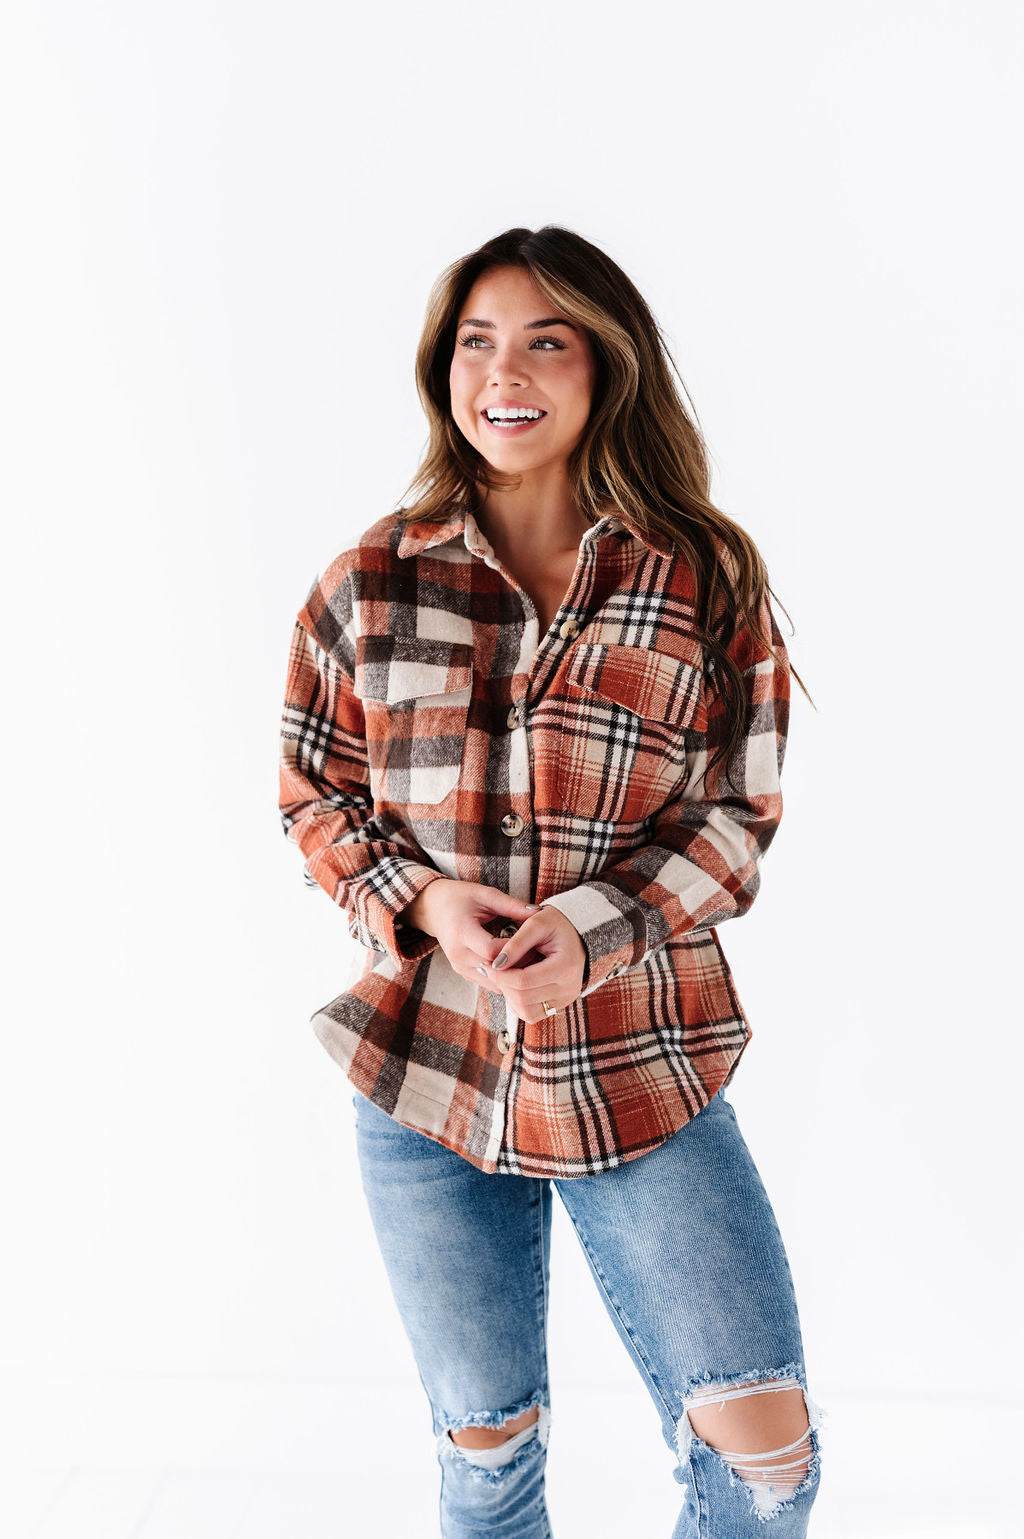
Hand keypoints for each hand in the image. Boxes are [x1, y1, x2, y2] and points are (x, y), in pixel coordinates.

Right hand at [404, 879, 539, 985]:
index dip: (514, 950)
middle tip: (539, 956)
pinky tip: (518, 967)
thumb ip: (512, 905)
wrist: (433, 908)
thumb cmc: (460, 897)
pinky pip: (487, 981)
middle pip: (493, 969)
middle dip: (517, 964)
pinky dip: (503, 977)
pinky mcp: (461, 972)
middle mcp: (457, 953)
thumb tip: (539, 912)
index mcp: (461, 931)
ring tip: (531, 962)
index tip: (533, 941)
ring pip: (492, 980)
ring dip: (512, 974)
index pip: (491, 951)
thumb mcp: (486, 895)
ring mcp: (458, 966)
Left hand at [484, 905, 586, 1023]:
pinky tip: (515, 985)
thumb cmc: (556, 924)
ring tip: (505, 976)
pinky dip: (518, 1003)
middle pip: (523, 998)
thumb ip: (516, 943)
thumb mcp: (536, 923)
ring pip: (526, 1012)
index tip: (487, 964)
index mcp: (565, 966)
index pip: (524, 981)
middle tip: (492, 970)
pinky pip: (532, 1014)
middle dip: (502, 984)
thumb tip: (496, 965)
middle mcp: (569, 988)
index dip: (500, 975)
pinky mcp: (560, 1005)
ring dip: (509, 996)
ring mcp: (566, 999)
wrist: (577, 933)